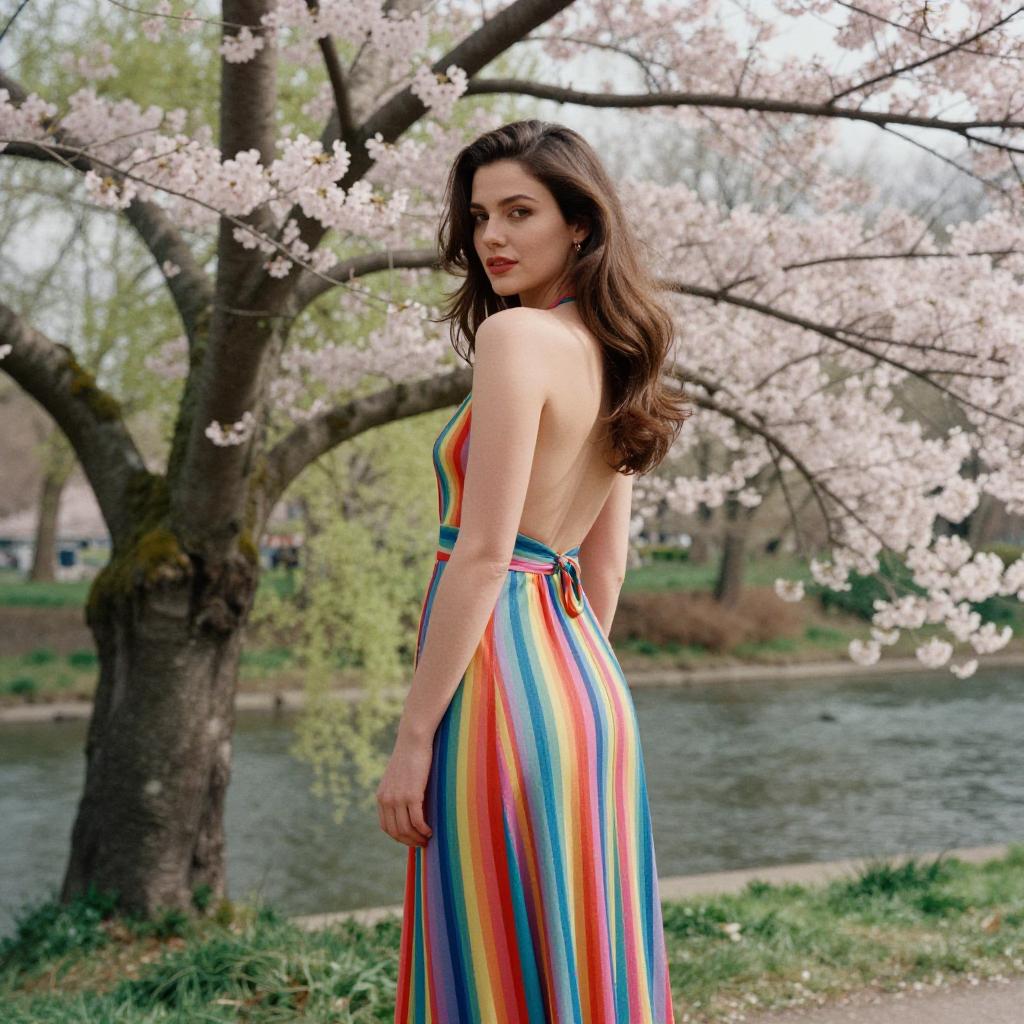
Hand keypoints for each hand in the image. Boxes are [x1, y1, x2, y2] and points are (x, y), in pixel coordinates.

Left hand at [376, 727, 433, 847]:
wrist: (413, 741)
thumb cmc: (409, 757)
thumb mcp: (398, 778)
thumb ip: (398, 793)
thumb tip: (406, 807)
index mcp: (381, 797)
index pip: (386, 827)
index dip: (399, 837)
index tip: (411, 839)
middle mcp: (386, 800)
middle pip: (396, 831)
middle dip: (409, 841)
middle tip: (422, 843)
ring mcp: (398, 798)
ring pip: (406, 829)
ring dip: (417, 838)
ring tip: (428, 838)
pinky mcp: (411, 795)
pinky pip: (417, 820)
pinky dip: (424, 829)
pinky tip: (430, 831)